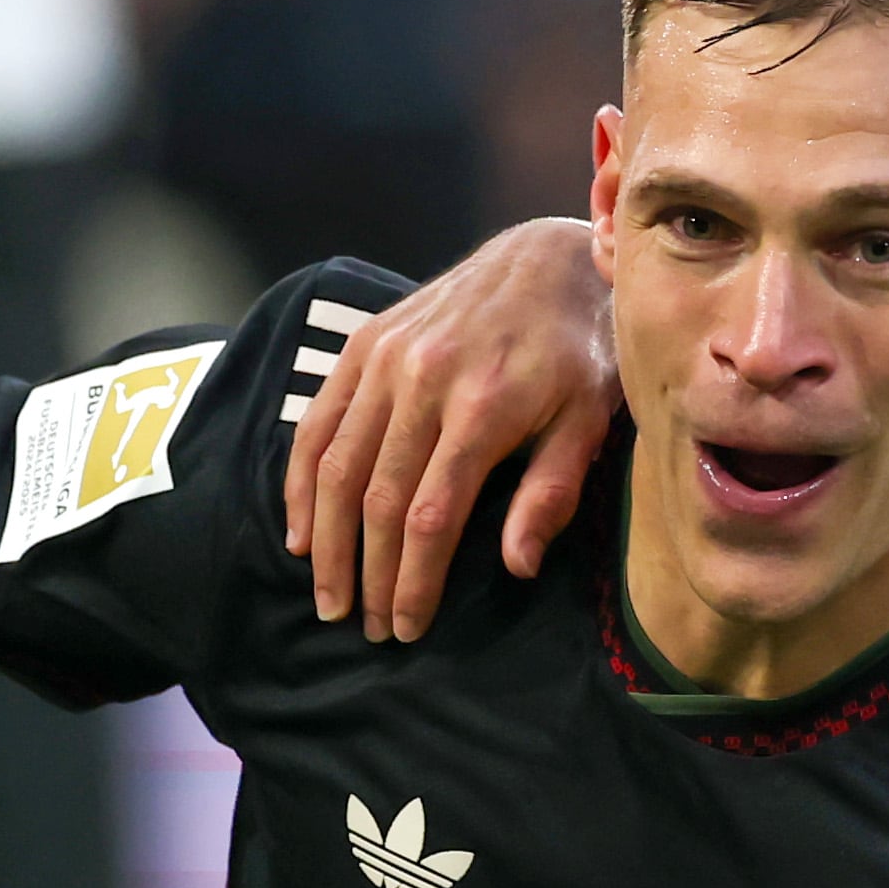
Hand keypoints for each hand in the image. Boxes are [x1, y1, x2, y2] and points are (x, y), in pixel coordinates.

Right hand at [281, 218, 615, 640]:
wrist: (544, 260)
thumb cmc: (578, 352)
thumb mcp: (589, 421)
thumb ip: (550, 493)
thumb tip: (517, 567)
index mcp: (483, 406)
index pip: (430, 516)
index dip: (412, 581)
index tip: (407, 626)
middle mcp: (423, 381)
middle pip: (376, 499)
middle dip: (368, 574)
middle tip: (366, 627)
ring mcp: (385, 359)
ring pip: (335, 466)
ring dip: (325, 540)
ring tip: (329, 595)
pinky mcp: (362, 345)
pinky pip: (317, 423)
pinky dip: (300, 482)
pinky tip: (300, 531)